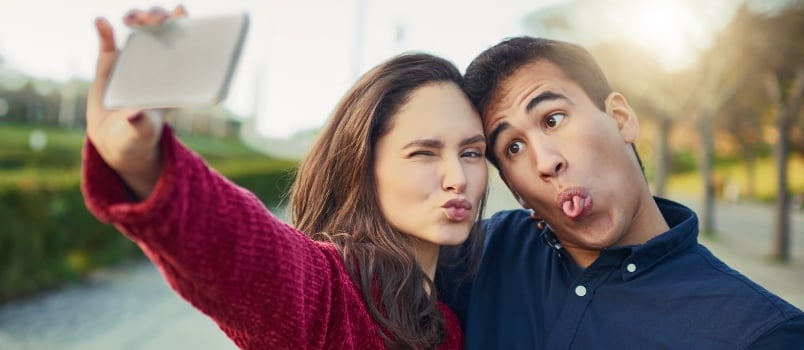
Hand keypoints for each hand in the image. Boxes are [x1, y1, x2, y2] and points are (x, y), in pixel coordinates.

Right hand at [86, 5, 186, 198]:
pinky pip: (108, 44)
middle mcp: (156, 63)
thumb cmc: (138, 137)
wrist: (116, 140)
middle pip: (162, 29)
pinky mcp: (110, 65)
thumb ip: (141, 125)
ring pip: (138, 30)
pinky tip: (101, 23)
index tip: (183, 12)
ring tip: (131, 19)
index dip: (186, 24)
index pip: (185, 44)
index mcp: (174, 77)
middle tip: (156, 19)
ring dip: (137, 17)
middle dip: (160, 16)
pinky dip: (104, 31)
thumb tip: (135, 115)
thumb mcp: (142, 134)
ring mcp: (133, 61)